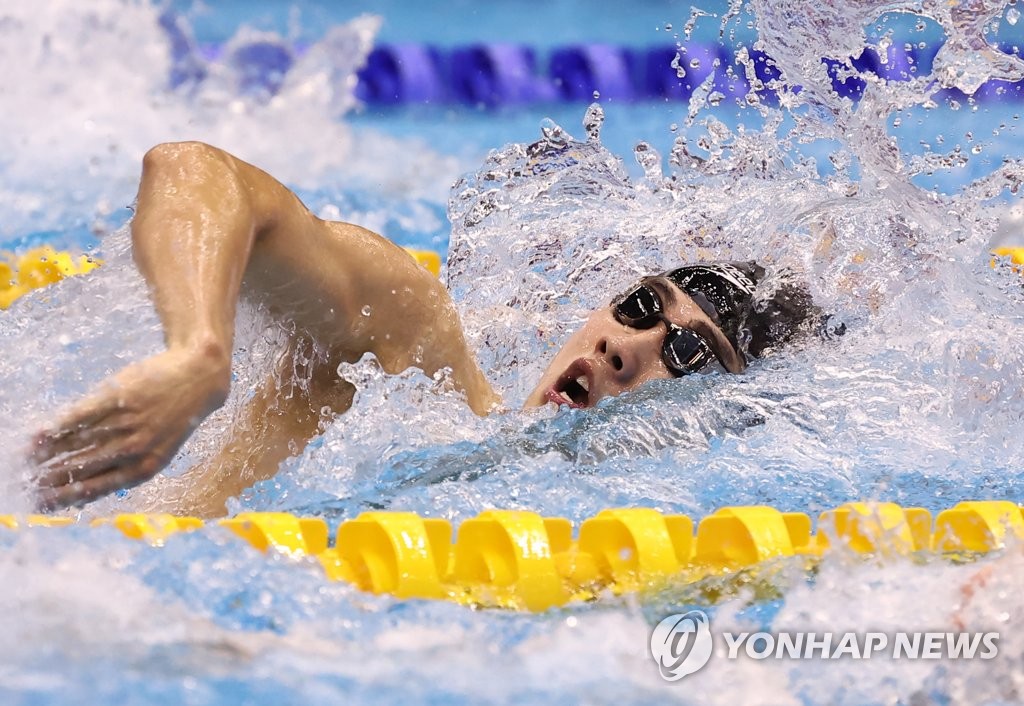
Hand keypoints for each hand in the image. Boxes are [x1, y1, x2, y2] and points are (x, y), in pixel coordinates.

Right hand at [31, 347, 228, 510]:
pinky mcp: (119, 396)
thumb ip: (122, 471)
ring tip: (25, 462)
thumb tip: (82, 495)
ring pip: (77, 443)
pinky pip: (82, 416)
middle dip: (49, 479)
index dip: (64, 497)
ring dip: (47, 455)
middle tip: (26, 485)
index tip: (39, 504)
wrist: (197, 377)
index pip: (95, 488)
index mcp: (144, 468)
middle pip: (81, 468)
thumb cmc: (172, 419)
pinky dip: (58, 427)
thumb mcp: (156, 452)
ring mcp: (126, 422)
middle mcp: (134, 449)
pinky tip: (38, 435)